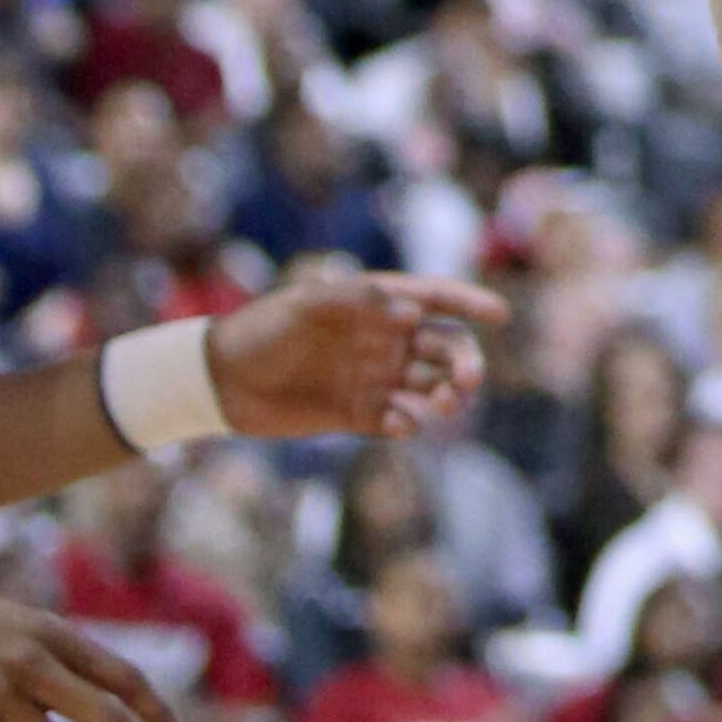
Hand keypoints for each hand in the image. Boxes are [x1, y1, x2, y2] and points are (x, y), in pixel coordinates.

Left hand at [207, 267, 503, 440]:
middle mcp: (384, 339)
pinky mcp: (356, 414)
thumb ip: (360, 302)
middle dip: (464, 361)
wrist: (221, 379)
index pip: (436, 298)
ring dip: (444, 395)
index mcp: (378, 303)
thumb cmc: (263, 328)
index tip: (500, 314)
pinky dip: (408, 422)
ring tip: (441, 406)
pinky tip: (402, 423)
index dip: (470, 303)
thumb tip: (413, 312)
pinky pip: (397, 419)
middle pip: (443, 347)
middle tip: (467, 382)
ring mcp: (373, 377)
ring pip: (428, 385)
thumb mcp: (307, 303)